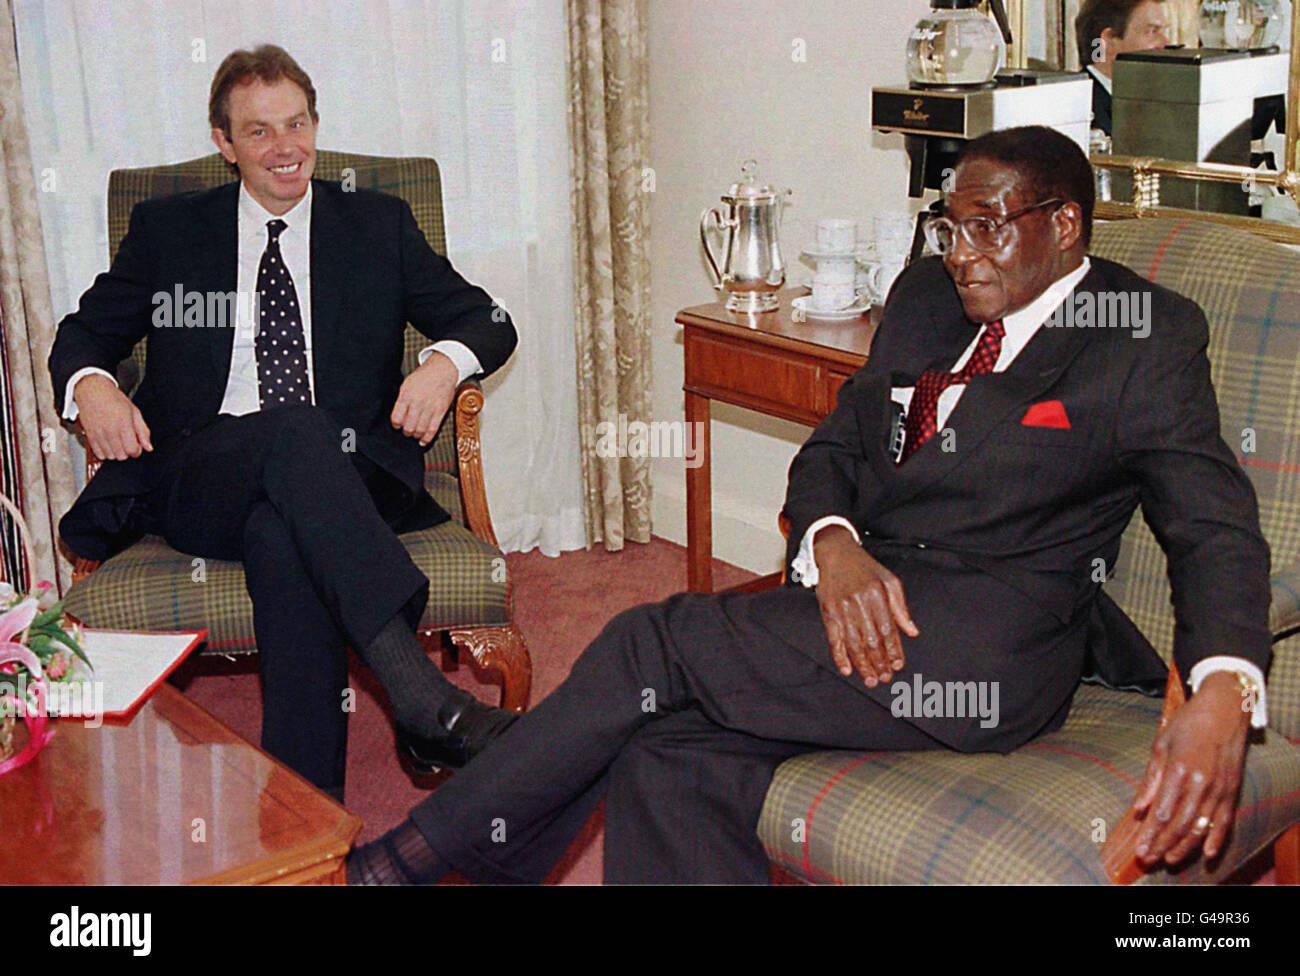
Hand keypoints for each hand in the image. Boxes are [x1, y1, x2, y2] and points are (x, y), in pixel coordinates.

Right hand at [74, 373, 151, 459]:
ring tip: (117, 441)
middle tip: (127, 441)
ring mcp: (98, 434)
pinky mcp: (89, 436)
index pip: (132, 450)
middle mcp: (110, 431)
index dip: (137, 450)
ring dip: (116, 452)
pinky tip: (109, 443)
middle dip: (127, 451)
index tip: (137, 445)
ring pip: (111, 456)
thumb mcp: (135, 412)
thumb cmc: (113, 399)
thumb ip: (143, 431)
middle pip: (122, 456)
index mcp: (123, 424)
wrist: (93, 391)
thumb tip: (148, 447)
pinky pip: (99, 454)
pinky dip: (105, 453)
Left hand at [391, 351, 456, 446]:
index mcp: (406, 395)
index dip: (395, 425)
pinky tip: (423, 441)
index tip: (397, 426)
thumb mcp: (407, 384)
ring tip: (415, 434)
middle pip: (408, 427)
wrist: (442, 369)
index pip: (396, 418)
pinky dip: (427, 438)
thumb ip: (402, 399)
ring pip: (420, 430)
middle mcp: (417, 402)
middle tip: (406, 432)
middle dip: (406, 432)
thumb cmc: (424, 376)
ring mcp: (430, 407)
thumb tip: (398, 415)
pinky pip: (432, 429)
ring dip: (415, 435)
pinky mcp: (440, 411)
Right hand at [813, 526, 918, 686]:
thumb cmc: (865, 568)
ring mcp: (842, 608)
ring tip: (871, 679)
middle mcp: (860, 602)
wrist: (835, 553)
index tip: (898, 665)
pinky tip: (847, 669)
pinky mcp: (828, 611)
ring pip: (854, 643)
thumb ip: (901, 607)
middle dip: (880, 662)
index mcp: (878, 594)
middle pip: (872, 640)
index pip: (888, 630)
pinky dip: (839, 656)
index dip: (894, 650)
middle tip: (885, 678)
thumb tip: (912, 632)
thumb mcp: (889, 581)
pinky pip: (834, 638)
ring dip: (863, 664)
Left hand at [1132, 671, 1250, 866]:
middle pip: (1179, 824)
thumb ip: (1151, 779)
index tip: (1139, 848)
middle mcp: (1201, 782)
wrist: (1224, 709)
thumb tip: (1139, 809)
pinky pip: (1225, 820)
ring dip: (1184, 846)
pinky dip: (1216, 838)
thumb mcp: (1161, 745)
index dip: (1150, 834)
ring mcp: (1220, 788)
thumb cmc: (1188, 724)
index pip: (1162, 812)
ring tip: (1169, 859)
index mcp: (1179, 769)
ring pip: (1201, 826)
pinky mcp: (1233, 790)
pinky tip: (1206, 853)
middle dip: (1162, 844)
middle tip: (1149, 859)